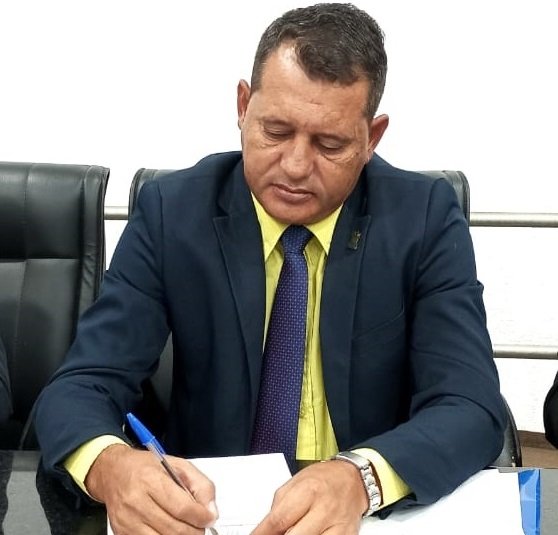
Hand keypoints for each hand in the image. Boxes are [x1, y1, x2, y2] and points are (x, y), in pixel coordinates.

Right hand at [85, 444, 217, 534]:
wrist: (113, 472)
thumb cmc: (145, 467)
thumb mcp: (178, 464)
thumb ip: (200, 485)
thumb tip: (211, 511)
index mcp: (151, 480)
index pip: (182, 507)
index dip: (201, 517)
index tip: (209, 518)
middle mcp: (137, 501)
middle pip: (174, 528)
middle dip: (194, 531)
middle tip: (201, 526)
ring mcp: (128, 520)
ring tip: (187, 529)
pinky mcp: (122, 532)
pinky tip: (171, 531)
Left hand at [251, 459, 367, 534]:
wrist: (353, 479)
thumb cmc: (323, 479)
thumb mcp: (295, 483)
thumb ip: (279, 507)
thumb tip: (265, 530)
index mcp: (308, 491)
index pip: (278, 520)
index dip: (262, 534)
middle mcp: (323, 509)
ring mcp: (336, 526)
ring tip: (290, 533)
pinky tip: (307, 534)